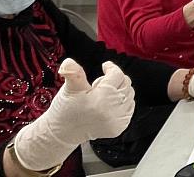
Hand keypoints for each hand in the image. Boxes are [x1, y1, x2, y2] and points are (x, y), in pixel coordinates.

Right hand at [13, 59, 134, 171]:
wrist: (63, 132)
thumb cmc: (66, 108)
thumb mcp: (70, 88)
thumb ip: (73, 73)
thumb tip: (68, 62)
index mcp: (102, 98)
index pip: (117, 74)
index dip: (111, 67)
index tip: (105, 66)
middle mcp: (113, 110)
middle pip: (126, 84)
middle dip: (115, 79)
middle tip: (99, 85)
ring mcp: (118, 120)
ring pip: (129, 95)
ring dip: (120, 91)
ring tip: (102, 95)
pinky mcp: (120, 127)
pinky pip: (130, 108)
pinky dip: (123, 103)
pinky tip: (109, 104)